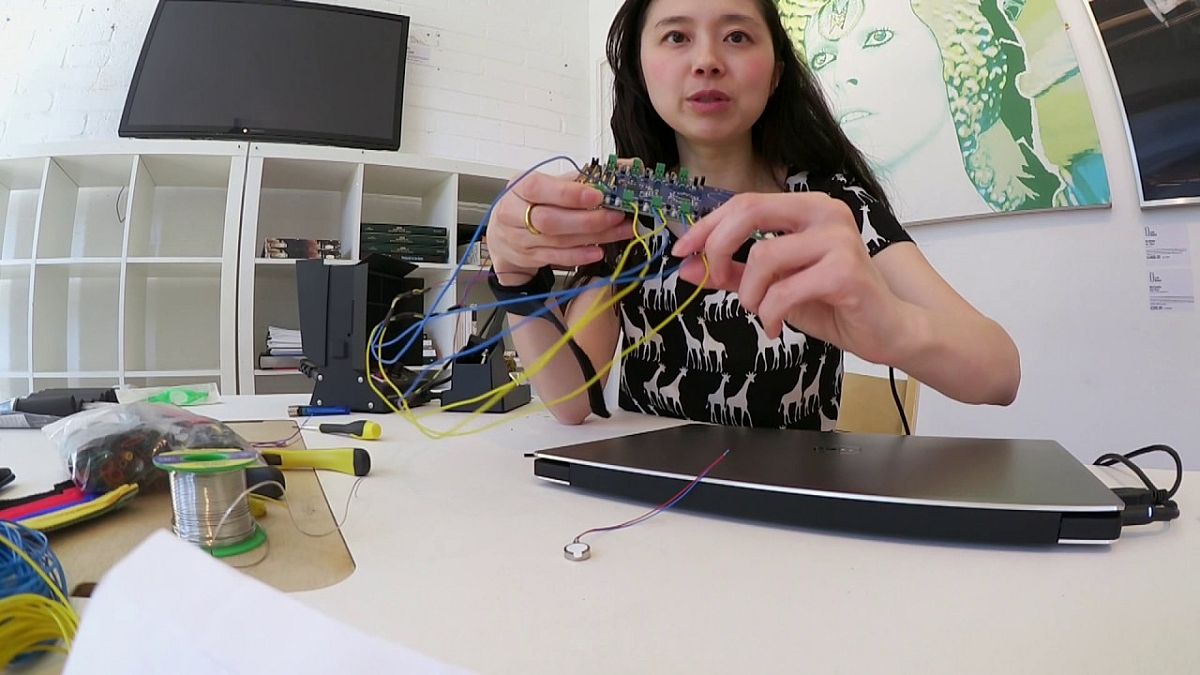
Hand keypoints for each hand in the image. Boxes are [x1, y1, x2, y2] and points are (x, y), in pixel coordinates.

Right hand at [487, 170, 629, 282]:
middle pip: (550, 220)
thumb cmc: (528, 202)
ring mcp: (520, 239)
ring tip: (619, 230)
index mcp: (519, 187)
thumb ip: (578, 178)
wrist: (502, 233)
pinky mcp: (530, 257)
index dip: (570, 194)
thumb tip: (619, 170)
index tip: (598, 195)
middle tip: (616, 216)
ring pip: (559, 241)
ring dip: (594, 237)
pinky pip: (557, 258)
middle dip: (588, 219)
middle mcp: (514, 214)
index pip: (539, 189)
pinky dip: (580, 255)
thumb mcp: (545, 183)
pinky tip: (598, 251)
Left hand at [671, 192, 914, 363]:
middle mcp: (825, 212)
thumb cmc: (832, 303)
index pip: (744, 203)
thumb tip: (687, 268)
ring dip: (749, 295)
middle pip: (749, 212)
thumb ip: (733, 273)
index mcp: (807, 208)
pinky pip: (783, 291)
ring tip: (761, 313)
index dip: (706, 226)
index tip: (681, 252)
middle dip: (717, 247)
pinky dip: (770, 314)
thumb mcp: (773, 286)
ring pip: (762, 258)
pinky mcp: (845, 271)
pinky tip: (777, 327)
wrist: (888, 330)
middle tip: (712, 278)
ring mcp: (838, 239)